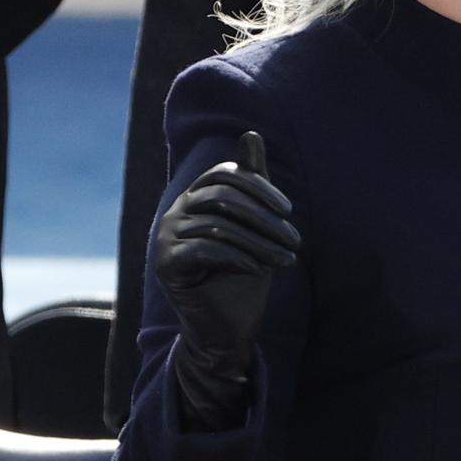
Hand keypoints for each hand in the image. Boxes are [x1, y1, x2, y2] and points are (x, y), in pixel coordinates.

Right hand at [153, 131, 300, 430]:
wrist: (228, 327)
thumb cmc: (246, 272)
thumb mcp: (257, 225)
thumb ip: (254, 183)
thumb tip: (251, 133)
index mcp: (196, 197)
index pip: (227, 176)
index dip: (261, 188)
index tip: (288, 210)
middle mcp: (176, 211)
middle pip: (223, 197)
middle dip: (265, 218)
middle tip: (294, 240)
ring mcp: (166, 237)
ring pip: (219, 225)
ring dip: (260, 242)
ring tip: (286, 259)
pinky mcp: (166, 263)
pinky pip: (206, 249)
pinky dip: (238, 257)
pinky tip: (257, 270)